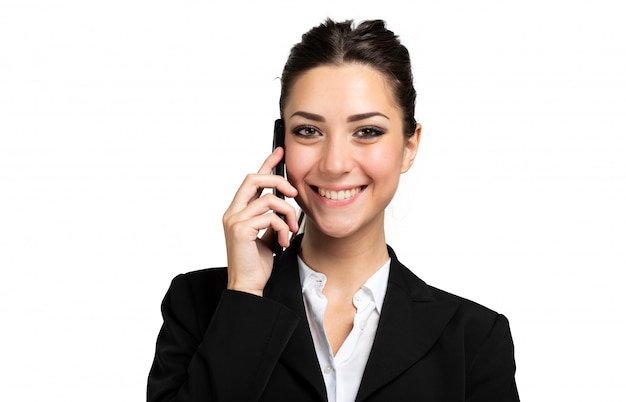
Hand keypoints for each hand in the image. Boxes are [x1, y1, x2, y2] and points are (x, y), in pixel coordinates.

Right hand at [222, 147, 297, 295]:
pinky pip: (270, 217)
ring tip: (291, 230)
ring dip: (287, 213)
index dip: (266, 163)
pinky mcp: (241, 229)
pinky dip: (282, 228)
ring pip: (269, 199)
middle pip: (254, 178)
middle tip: (294, 192)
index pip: (252, 180)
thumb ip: (270, 219)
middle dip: (278, 180)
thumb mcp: (267, 236)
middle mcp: (233, 212)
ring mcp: (235, 220)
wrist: (248, 286)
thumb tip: (285, 207)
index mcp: (238, 211)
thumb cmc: (256, 264)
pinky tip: (283, 241)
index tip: (279, 151)